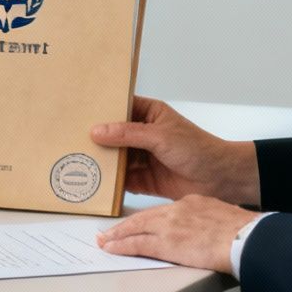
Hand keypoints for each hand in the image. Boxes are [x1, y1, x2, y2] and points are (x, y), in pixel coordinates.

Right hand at [90, 96, 259, 205]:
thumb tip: (97, 131)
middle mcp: (142, 135)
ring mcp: (142, 157)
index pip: (119, 108)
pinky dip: (109, 182)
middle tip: (70, 140)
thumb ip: (128, 134)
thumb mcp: (160, 136)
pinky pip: (121, 179)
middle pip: (112, 135)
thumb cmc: (199, 149)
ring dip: (100, 162)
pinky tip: (94, 182)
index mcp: (149, 114)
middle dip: (95, 139)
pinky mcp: (143, 179)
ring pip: (114, 158)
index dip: (100, 111)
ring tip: (76, 161)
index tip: (78, 113)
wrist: (221, 179)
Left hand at [96, 195, 259, 274]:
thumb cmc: (243, 232)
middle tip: (109, 230)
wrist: (246, 237)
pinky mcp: (166, 243)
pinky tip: (111, 248)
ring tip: (104, 240)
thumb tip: (208, 232)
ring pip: (135, 229)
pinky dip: (121, 246)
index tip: (137, 223)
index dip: (146, 219)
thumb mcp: (223, 217)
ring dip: (117, 235)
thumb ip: (208, 221)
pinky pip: (137, 244)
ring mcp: (169, 226)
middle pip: (143, 217)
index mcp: (191, 203)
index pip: (162, 212)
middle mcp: (176, 211)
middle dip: (124, 225)